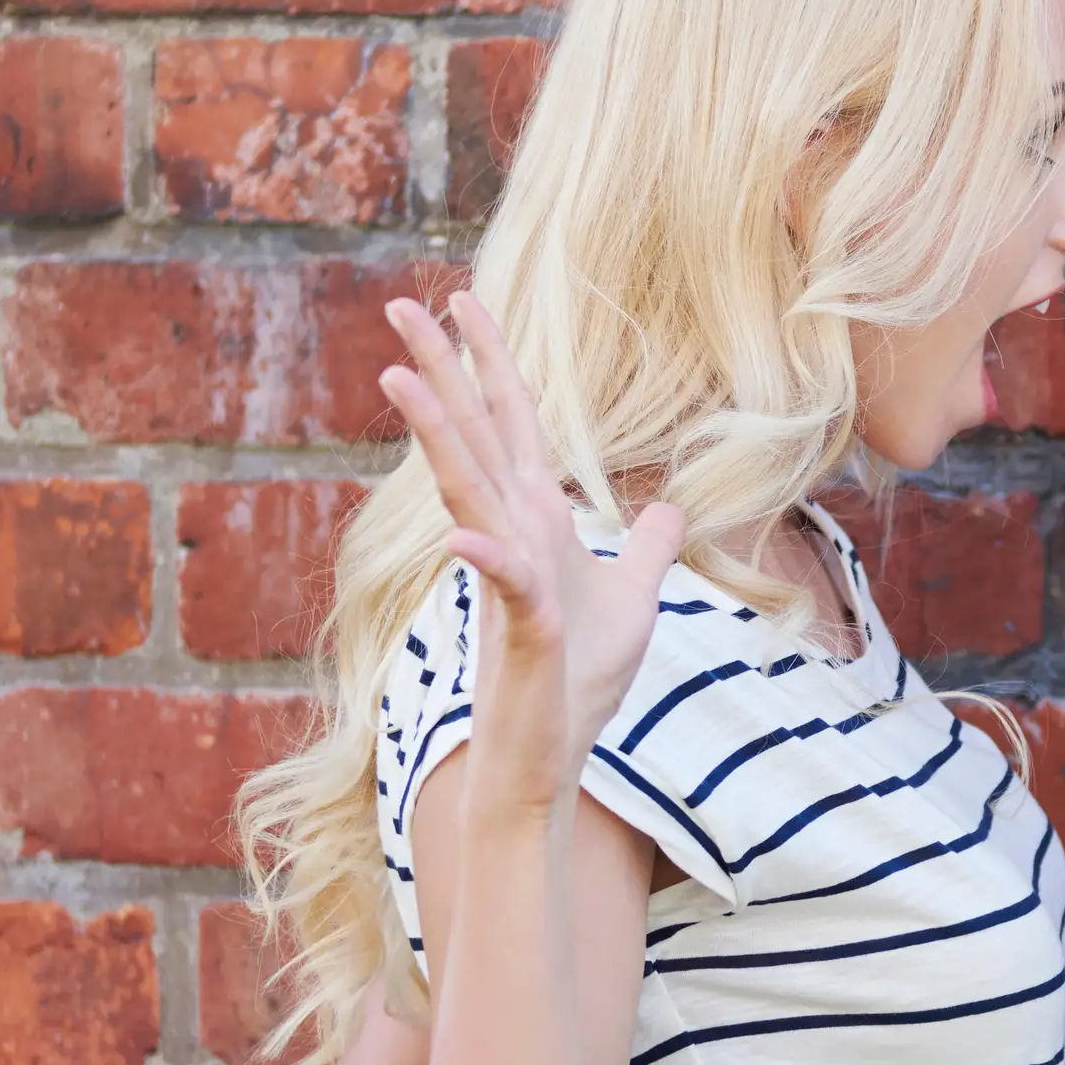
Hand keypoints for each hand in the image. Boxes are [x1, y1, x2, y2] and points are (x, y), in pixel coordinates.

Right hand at [380, 293, 686, 824]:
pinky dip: (488, 559)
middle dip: (440, 370)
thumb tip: (668, 506)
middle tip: (399, 305)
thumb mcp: (634, 601)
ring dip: (437, 435)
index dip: (490, 361)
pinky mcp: (522, 631)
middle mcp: (512, 535)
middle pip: (474, 436)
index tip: (462, 300)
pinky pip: (503, 585)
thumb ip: (645, 546)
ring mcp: (509, 579)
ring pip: (469, 491)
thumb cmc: (578, 686)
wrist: (547, 765)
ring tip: (395, 377)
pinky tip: (464, 540)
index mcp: (536, 519)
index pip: (511, 423)